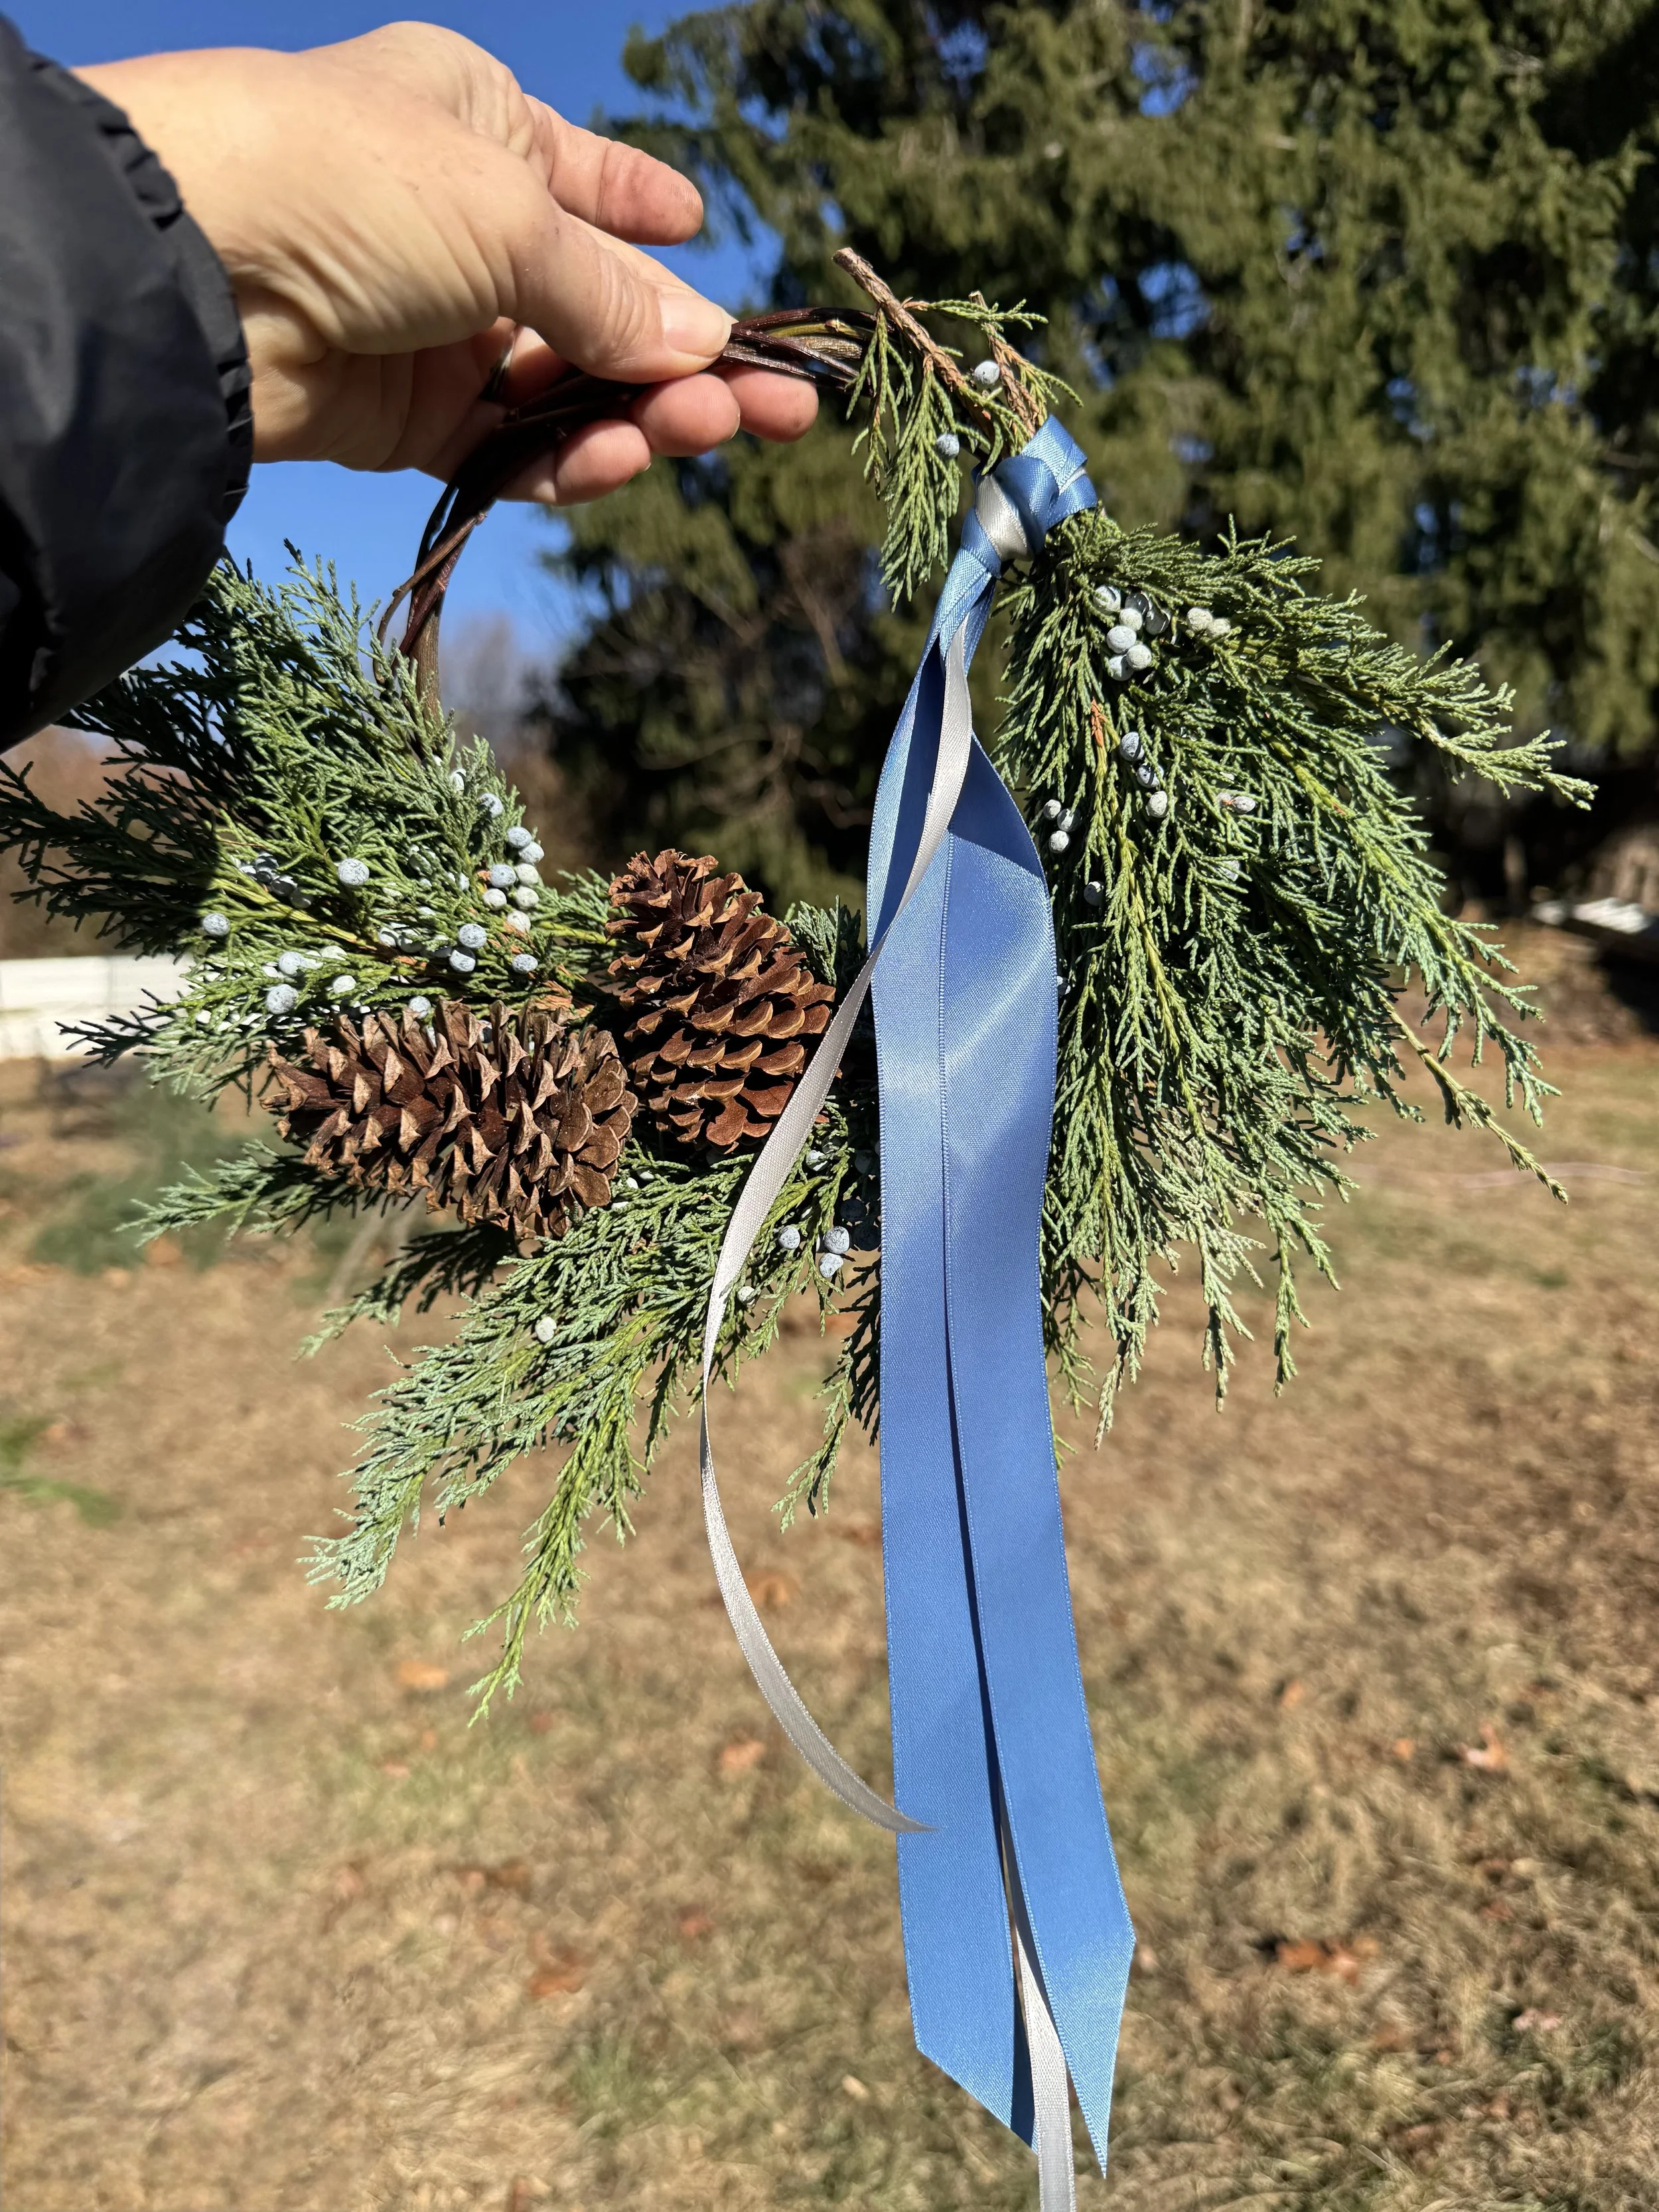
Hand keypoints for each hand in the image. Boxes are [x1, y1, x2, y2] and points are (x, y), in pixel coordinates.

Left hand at [76, 22, 816, 502]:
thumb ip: (612, 298)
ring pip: (562, 385)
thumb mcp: (512, 219)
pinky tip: (620, 461)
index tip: (708, 239)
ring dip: (639, 416)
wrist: (197, 268)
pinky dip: (565, 459)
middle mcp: (456, 220)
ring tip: (712, 434)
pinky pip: (508, 445)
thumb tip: (705, 349)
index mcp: (476, 120)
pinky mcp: (402, 416)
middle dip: (684, 357)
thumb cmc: (354, 181)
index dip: (651, 217)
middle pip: (596, 305)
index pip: (589, 180)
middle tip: (779, 411)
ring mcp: (430, 324)